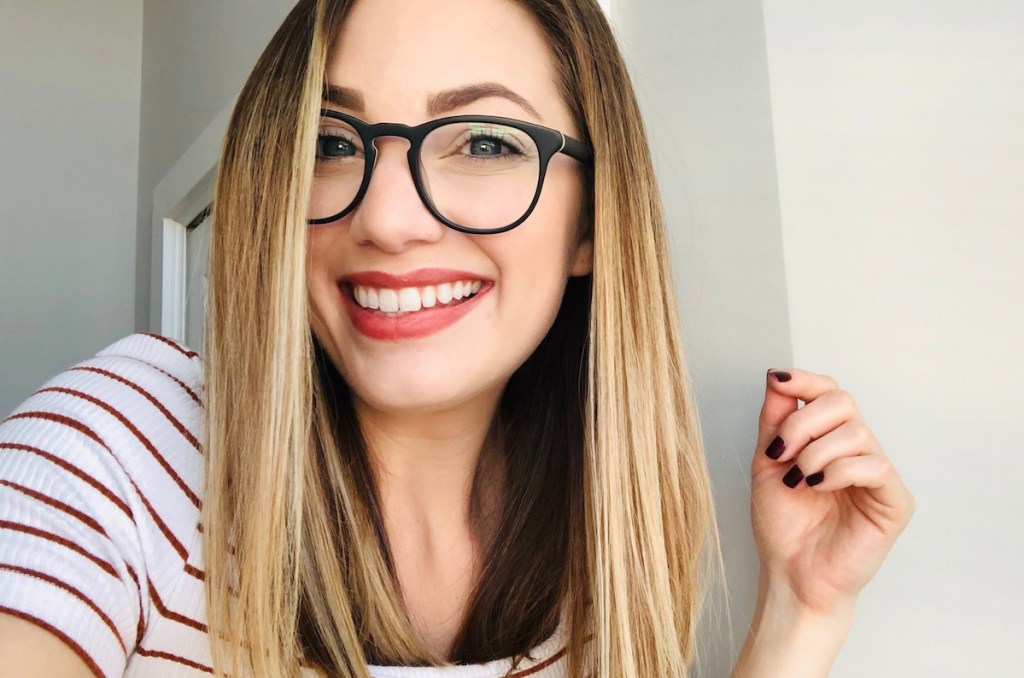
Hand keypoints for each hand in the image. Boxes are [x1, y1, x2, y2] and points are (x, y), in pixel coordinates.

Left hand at [751, 368, 914, 616]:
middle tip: (781, 453)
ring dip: (815, 453)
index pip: (828, 392)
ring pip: (856, 432)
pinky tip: (817, 487)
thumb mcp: (768, 462)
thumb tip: (776, 376)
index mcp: (829, 439)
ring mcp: (878, 474)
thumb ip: (775, 420)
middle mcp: (857, 451)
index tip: (778, 380)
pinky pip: (875, 466)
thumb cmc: (783, 525)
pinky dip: (838, 471)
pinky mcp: (895, 501)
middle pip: (843, 401)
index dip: (806, 381)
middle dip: (802, 422)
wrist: (791, 573)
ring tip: (797, 481)